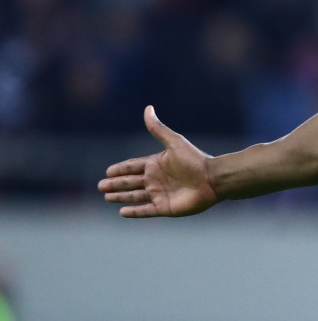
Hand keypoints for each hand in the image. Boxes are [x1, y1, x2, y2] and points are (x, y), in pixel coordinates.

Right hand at [98, 106, 219, 217]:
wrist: (213, 180)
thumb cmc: (195, 160)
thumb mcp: (174, 142)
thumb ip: (158, 129)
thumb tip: (148, 108)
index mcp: (157, 164)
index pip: (133, 166)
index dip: (120, 169)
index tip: (108, 171)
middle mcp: (156, 179)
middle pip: (130, 182)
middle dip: (116, 184)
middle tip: (101, 186)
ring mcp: (160, 194)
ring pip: (135, 196)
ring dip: (121, 197)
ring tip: (107, 197)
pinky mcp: (165, 208)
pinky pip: (145, 210)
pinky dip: (134, 211)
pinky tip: (122, 212)